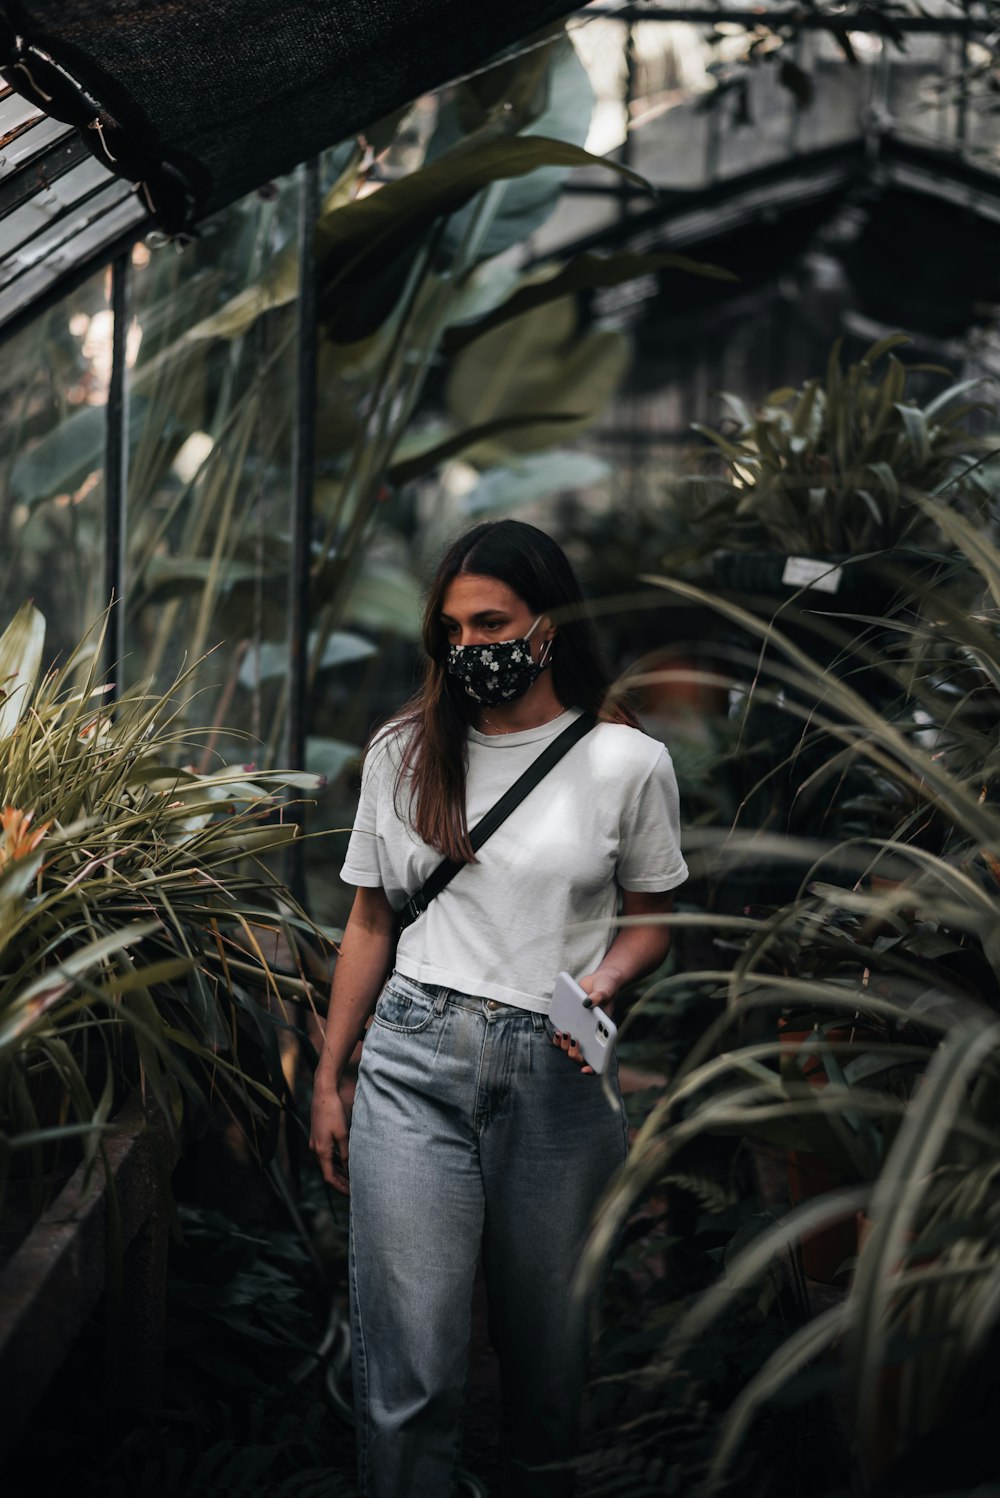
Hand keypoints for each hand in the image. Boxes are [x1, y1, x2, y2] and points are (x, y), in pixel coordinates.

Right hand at [309, 1071, 351, 1194]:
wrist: (323, 1093)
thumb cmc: (333, 1111)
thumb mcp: (342, 1133)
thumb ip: (346, 1152)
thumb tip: (349, 1168)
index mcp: (321, 1151)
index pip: (329, 1177)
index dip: (340, 1187)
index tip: (350, 1193)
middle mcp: (315, 1148)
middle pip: (327, 1171)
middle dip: (340, 1181)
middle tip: (353, 1188)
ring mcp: (316, 1142)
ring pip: (327, 1162)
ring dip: (338, 1171)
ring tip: (351, 1177)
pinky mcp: (318, 1135)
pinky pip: (326, 1153)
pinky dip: (335, 1160)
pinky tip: (345, 1160)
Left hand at [552, 971, 617, 1074]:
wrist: (599, 980)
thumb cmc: (607, 988)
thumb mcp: (605, 990)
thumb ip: (598, 997)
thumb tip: (587, 1003)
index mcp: (604, 1034)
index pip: (600, 1057)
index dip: (592, 1068)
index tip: (584, 1069)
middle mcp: (593, 1037)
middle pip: (581, 1056)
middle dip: (574, 1053)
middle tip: (572, 1040)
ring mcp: (581, 1032)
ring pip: (569, 1049)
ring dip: (564, 1046)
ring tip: (563, 1033)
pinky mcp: (572, 1024)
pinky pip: (562, 1037)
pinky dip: (558, 1037)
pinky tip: (557, 1030)